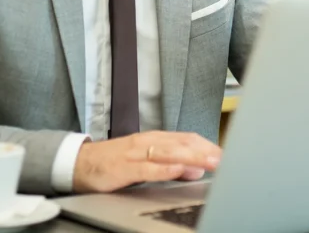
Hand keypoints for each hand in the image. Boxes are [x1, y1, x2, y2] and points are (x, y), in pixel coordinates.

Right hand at [72, 131, 221, 192]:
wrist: (81, 163)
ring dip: (192, 157)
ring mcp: (136, 153)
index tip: (227, 155)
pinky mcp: (125, 167)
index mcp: (155, 139)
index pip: (188, 139)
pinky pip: (148, 168)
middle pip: (182, 143)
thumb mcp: (147, 161)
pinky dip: (165, 168)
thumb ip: (173, 164)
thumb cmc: (116, 161)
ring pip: (169, 152)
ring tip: (210, 162)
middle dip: (205, 151)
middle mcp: (148, 142)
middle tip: (225, 159)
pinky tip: (179, 170)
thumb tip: (198, 169)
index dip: (208, 146)